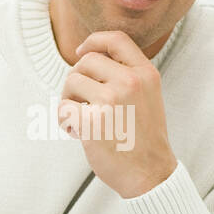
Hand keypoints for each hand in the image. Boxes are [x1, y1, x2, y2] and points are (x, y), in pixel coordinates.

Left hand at [57, 30, 178, 198]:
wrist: (149, 173)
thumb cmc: (143, 138)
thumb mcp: (148, 96)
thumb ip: (127, 75)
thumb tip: (89, 58)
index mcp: (145, 74)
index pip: (115, 39)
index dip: (93, 41)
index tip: (82, 52)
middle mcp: (130, 82)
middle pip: (86, 61)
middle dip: (77, 79)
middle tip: (81, 101)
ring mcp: (111, 100)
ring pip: (72, 82)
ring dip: (69, 100)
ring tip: (80, 119)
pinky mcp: (93, 121)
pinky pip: (63, 109)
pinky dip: (64, 121)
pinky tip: (76, 132)